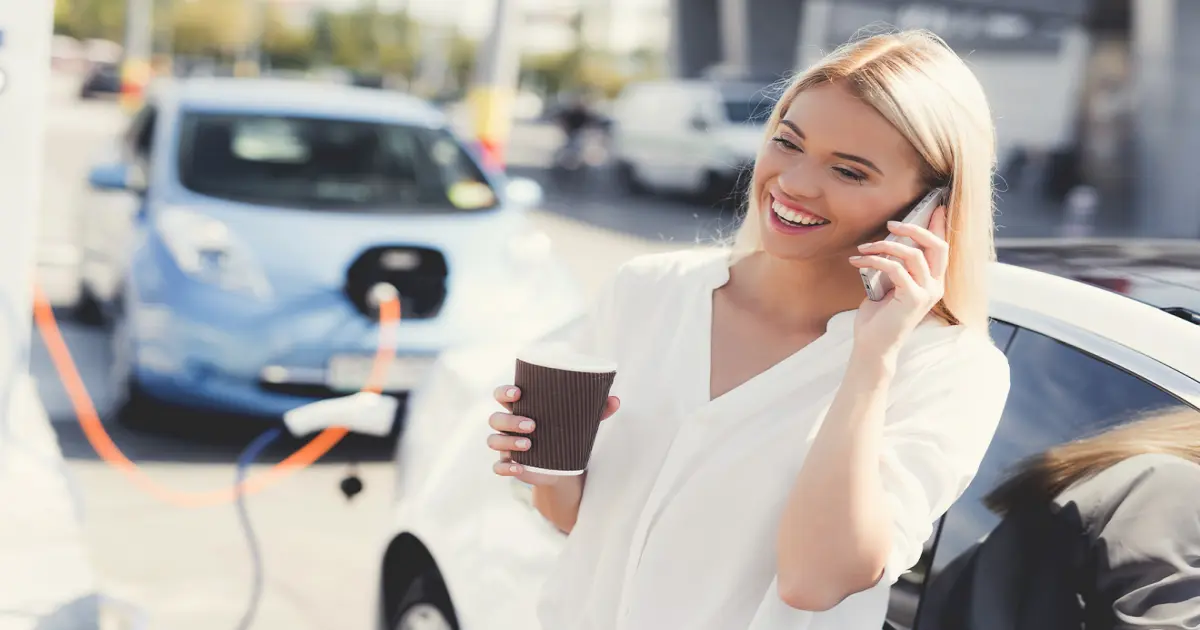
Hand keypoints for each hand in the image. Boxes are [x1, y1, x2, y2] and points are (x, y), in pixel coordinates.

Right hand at [487, 385, 620, 486]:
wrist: (562, 466)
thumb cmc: (566, 433)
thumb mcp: (579, 421)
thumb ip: (596, 410)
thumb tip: (615, 401)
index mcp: (521, 408)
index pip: (501, 395)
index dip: (504, 392)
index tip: (518, 393)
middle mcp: (508, 425)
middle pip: (496, 418)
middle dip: (510, 420)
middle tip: (533, 425)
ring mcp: (506, 446)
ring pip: (494, 440)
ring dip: (507, 442)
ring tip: (528, 445)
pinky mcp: (509, 465)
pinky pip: (498, 467)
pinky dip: (505, 468)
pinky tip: (519, 468)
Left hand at [848, 206, 948, 354]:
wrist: (873, 345)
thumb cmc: (879, 316)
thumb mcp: (889, 284)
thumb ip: (896, 266)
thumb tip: (890, 242)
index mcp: (933, 281)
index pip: (942, 247)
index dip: (939, 225)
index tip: (936, 206)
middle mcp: (936, 286)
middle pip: (937, 245)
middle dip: (915, 229)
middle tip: (891, 223)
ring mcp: (927, 293)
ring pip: (913, 255)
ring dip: (885, 245)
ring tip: (864, 247)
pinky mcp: (913, 299)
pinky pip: (895, 268)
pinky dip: (874, 260)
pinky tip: (857, 261)